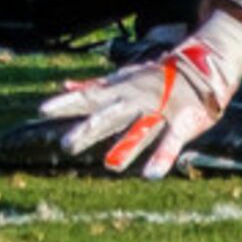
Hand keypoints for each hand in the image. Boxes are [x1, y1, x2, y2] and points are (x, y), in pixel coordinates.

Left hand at [36, 13, 241, 179]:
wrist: (200, 65)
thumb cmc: (155, 77)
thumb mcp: (122, 80)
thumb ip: (93, 86)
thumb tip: (63, 85)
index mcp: (120, 92)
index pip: (89, 97)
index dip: (66, 104)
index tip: (41, 110)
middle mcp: (136, 101)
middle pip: (109, 116)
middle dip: (88, 130)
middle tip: (66, 146)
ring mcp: (158, 111)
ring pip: (139, 130)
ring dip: (126, 147)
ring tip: (110, 167)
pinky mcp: (180, 122)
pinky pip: (170, 141)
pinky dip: (162, 157)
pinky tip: (150, 176)